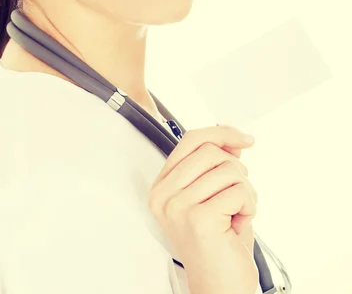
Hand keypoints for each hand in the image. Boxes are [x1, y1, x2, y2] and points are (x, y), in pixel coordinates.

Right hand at [148, 124, 258, 293]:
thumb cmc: (219, 245)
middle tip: (237, 197)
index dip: (221, 133)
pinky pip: (239, 191)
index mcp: (163, 186)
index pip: (191, 140)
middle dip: (236, 170)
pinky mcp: (199, 219)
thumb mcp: (215, 194)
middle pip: (210, 151)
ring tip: (236, 215)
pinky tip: (238, 225)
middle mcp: (164, 195)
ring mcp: (178, 207)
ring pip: (229, 170)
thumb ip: (217, 163)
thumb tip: (230, 136)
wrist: (220, 287)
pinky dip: (249, 207)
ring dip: (245, 192)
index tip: (244, 139)